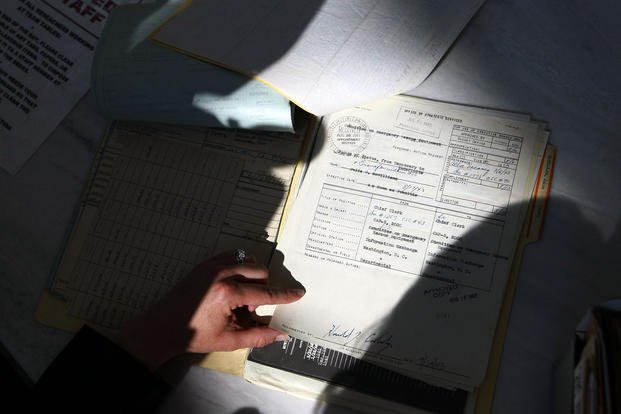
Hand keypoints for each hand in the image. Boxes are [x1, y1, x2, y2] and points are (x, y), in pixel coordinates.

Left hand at [115, 251, 303, 369]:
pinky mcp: (205, 263)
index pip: (265, 292)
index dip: (285, 295)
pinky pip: (233, 256)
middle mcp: (221, 274)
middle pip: (260, 272)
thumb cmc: (194, 335)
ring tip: (238, 297)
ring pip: (248, 261)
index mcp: (228, 294)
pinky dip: (240, 267)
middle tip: (248, 308)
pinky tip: (233, 284)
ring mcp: (212, 266)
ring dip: (252, 277)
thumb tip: (282, 334)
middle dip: (262, 289)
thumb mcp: (229, 341)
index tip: (299, 293)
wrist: (161, 327)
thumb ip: (258, 336)